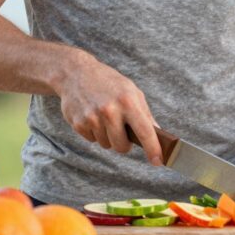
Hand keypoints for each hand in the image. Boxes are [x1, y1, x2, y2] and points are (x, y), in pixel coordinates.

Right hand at [56, 51, 163, 166]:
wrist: (76, 73)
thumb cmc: (108, 82)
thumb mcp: (131, 91)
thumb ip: (145, 114)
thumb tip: (158, 135)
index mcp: (128, 101)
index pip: (145, 132)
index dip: (153, 149)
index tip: (158, 161)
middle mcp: (110, 110)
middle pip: (122, 146)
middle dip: (124, 143)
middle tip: (122, 129)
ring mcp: (93, 118)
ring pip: (107, 145)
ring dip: (108, 136)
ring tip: (104, 116)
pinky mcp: (79, 123)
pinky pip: (93, 140)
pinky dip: (95, 132)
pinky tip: (92, 115)